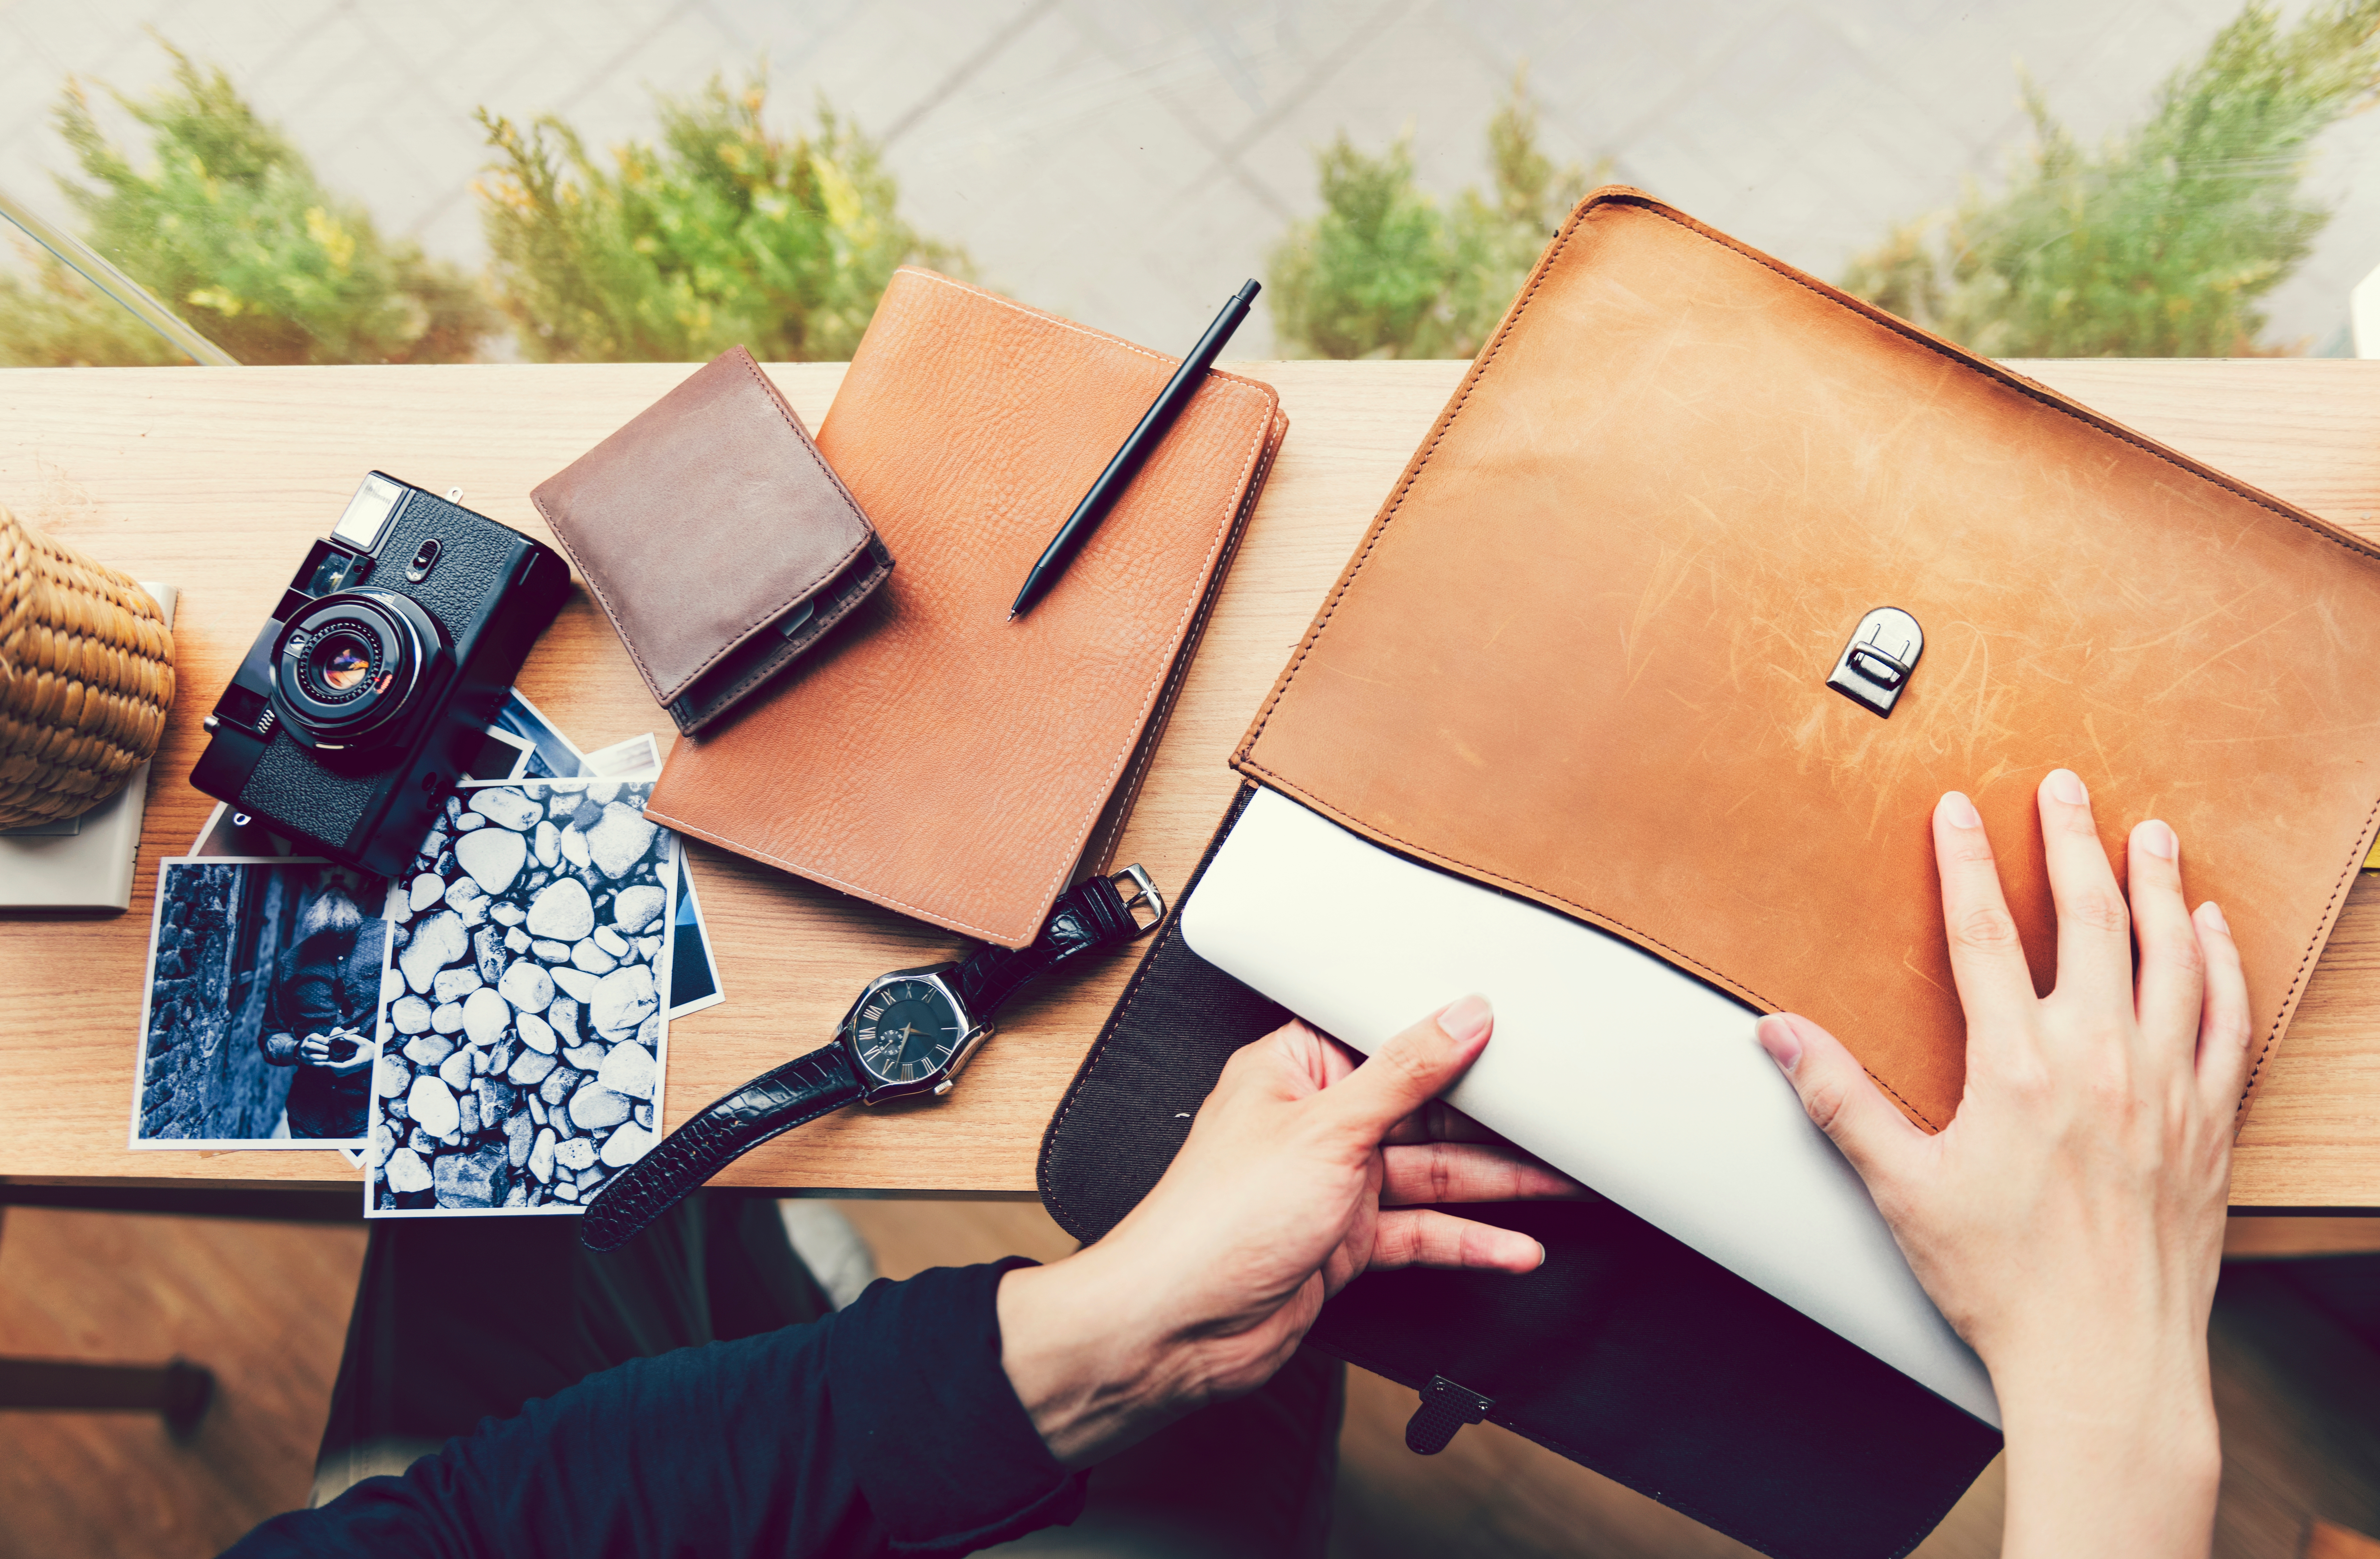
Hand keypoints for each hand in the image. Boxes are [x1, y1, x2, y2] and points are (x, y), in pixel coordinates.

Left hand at [299, 1029, 374, 1075]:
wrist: (377, 1055)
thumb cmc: (371, 1049)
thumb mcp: (363, 1042)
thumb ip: (354, 1038)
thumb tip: (345, 1036)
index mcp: (356, 1062)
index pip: (342, 1067)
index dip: (333, 1066)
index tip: (327, 1062)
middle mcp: (355, 1067)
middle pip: (340, 1072)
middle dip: (331, 1068)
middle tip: (325, 1061)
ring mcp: (354, 1069)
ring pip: (341, 1073)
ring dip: (334, 1069)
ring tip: (330, 1062)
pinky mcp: (354, 1069)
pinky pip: (343, 1072)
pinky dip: (338, 1069)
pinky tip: (336, 1063)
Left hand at [998, 997, 1580, 1465]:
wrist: (1175, 1327)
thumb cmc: (1216, 1220)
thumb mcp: (1327, 1128)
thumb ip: (1406, 1073)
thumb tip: (1462, 1015)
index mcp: (1296, 1071)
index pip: (1391, 1042)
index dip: (1455, 1041)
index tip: (1521, 1040)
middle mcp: (1316, 1123)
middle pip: (1424, 1113)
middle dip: (1495, 1123)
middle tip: (1566, 1122)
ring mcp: (1332, 1186)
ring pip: (1433, 1176)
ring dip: (1498, 1185)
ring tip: (1567, 1185)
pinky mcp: (1344, 1242)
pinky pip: (1420, 1233)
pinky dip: (1468, 1241)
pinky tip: (1515, 1247)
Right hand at [1756, 770, 2245, 1558]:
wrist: (2105, 1360)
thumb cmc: (2003, 1283)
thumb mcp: (1901, 1187)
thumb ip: (1839, 1100)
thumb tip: (1780, 1035)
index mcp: (2017, 1070)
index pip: (1984, 935)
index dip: (1967, 862)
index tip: (1959, 810)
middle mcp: (2100, 1062)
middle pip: (2090, 920)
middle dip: (2073, 842)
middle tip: (2067, 789)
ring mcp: (2167, 1088)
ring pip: (2172, 956)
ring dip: (2160, 886)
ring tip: (2149, 834)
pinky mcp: (2212, 1123)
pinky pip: (2228, 1021)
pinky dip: (2223, 965)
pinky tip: (2214, 931)